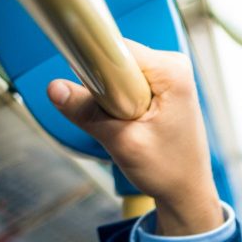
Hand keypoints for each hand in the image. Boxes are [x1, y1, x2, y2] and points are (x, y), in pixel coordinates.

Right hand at [46, 42, 222, 235]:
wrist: (186, 192)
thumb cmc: (169, 171)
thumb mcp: (123, 144)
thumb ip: (87, 113)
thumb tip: (54, 89)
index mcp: (172, 71)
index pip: (116, 48)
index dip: (95, 68)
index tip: (91, 92)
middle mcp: (172, 65)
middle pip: (115, 58)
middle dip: (105, 89)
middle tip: (119, 121)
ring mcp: (167, 75)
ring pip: (116, 72)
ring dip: (111, 99)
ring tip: (128, 126)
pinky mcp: (159, 86)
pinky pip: (124, 82)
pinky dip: (118, 103)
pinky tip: (130, 123)